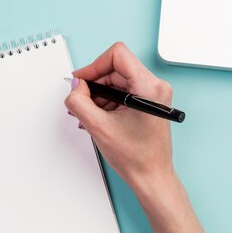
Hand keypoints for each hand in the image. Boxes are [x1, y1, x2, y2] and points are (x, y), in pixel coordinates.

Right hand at [65, 42, 174, 204]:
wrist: (152, 177)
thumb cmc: (136, 158)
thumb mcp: (98, 127)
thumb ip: (80, 102)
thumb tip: (75, 86)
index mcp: (148, 87)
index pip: (117, 55)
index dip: (94, 66)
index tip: (81, 81)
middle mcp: (155, 86)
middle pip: (115, 68)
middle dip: (95, 84)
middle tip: (81, 102)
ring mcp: (154, 94)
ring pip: (117, 80)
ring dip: (99, 95)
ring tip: (90, 115)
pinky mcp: (149, 102)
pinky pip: (123, 91)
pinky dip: (107, 101)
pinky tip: (100, 118)